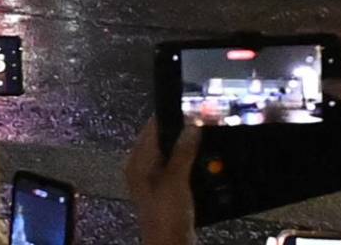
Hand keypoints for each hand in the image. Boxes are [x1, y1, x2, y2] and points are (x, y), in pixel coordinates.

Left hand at [124, 116, 199, 244]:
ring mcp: (154, 179)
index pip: (151, 128)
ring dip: (186, 146)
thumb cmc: (164, 217)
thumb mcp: (175, 180)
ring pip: (171, 152)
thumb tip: (191, 127)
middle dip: (181, 130)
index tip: (190, 108)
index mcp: (137, 162)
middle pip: (162, 139)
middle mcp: (142, 168)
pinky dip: (188, 160)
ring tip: (203, 137)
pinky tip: (201, 160)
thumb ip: (182, 152)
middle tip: (201, 121)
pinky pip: (177, 166)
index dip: (171, 116)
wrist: (170, 244)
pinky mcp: (167, 189)